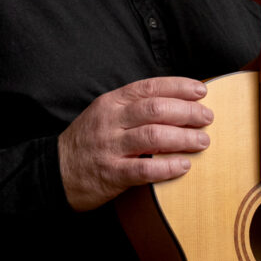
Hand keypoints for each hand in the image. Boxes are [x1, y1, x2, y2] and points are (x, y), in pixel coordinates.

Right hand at [57, 77, 215, 211]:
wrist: (54, 171)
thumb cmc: (88, 142)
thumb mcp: (105, 114)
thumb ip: (134, 107)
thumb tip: (176, 102)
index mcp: (111, 102)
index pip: (149, 87)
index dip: (179, 87)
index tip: (201, 91)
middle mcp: (110, 121)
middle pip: (155, 109)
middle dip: (187, 112)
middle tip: (206, 119)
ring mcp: (109, 147)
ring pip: (153, 136)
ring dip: (183, 138)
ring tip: (202, 142)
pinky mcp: (111, 173)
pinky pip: (144, 168)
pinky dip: (167, 166)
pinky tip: (183, 165)